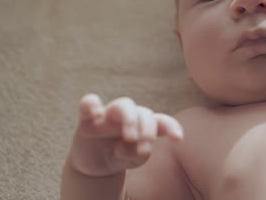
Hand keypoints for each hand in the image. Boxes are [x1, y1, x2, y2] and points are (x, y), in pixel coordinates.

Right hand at [68, 94, 182, 176]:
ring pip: (123, 104)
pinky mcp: (88, 118)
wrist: (96, 163)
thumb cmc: (120, 156)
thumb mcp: (132, 159)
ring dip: (130, 119)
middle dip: (147, 129)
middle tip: (143, 146)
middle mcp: (129, 116)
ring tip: (130, 137)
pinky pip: (89, 103)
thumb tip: (132, 146)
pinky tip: (96, 114)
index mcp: (145, 125)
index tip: (178, 139)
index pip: (161, 121)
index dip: (172, 126)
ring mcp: (109, 115)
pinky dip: (91, 104)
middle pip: (144, 112)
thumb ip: (136, 154)